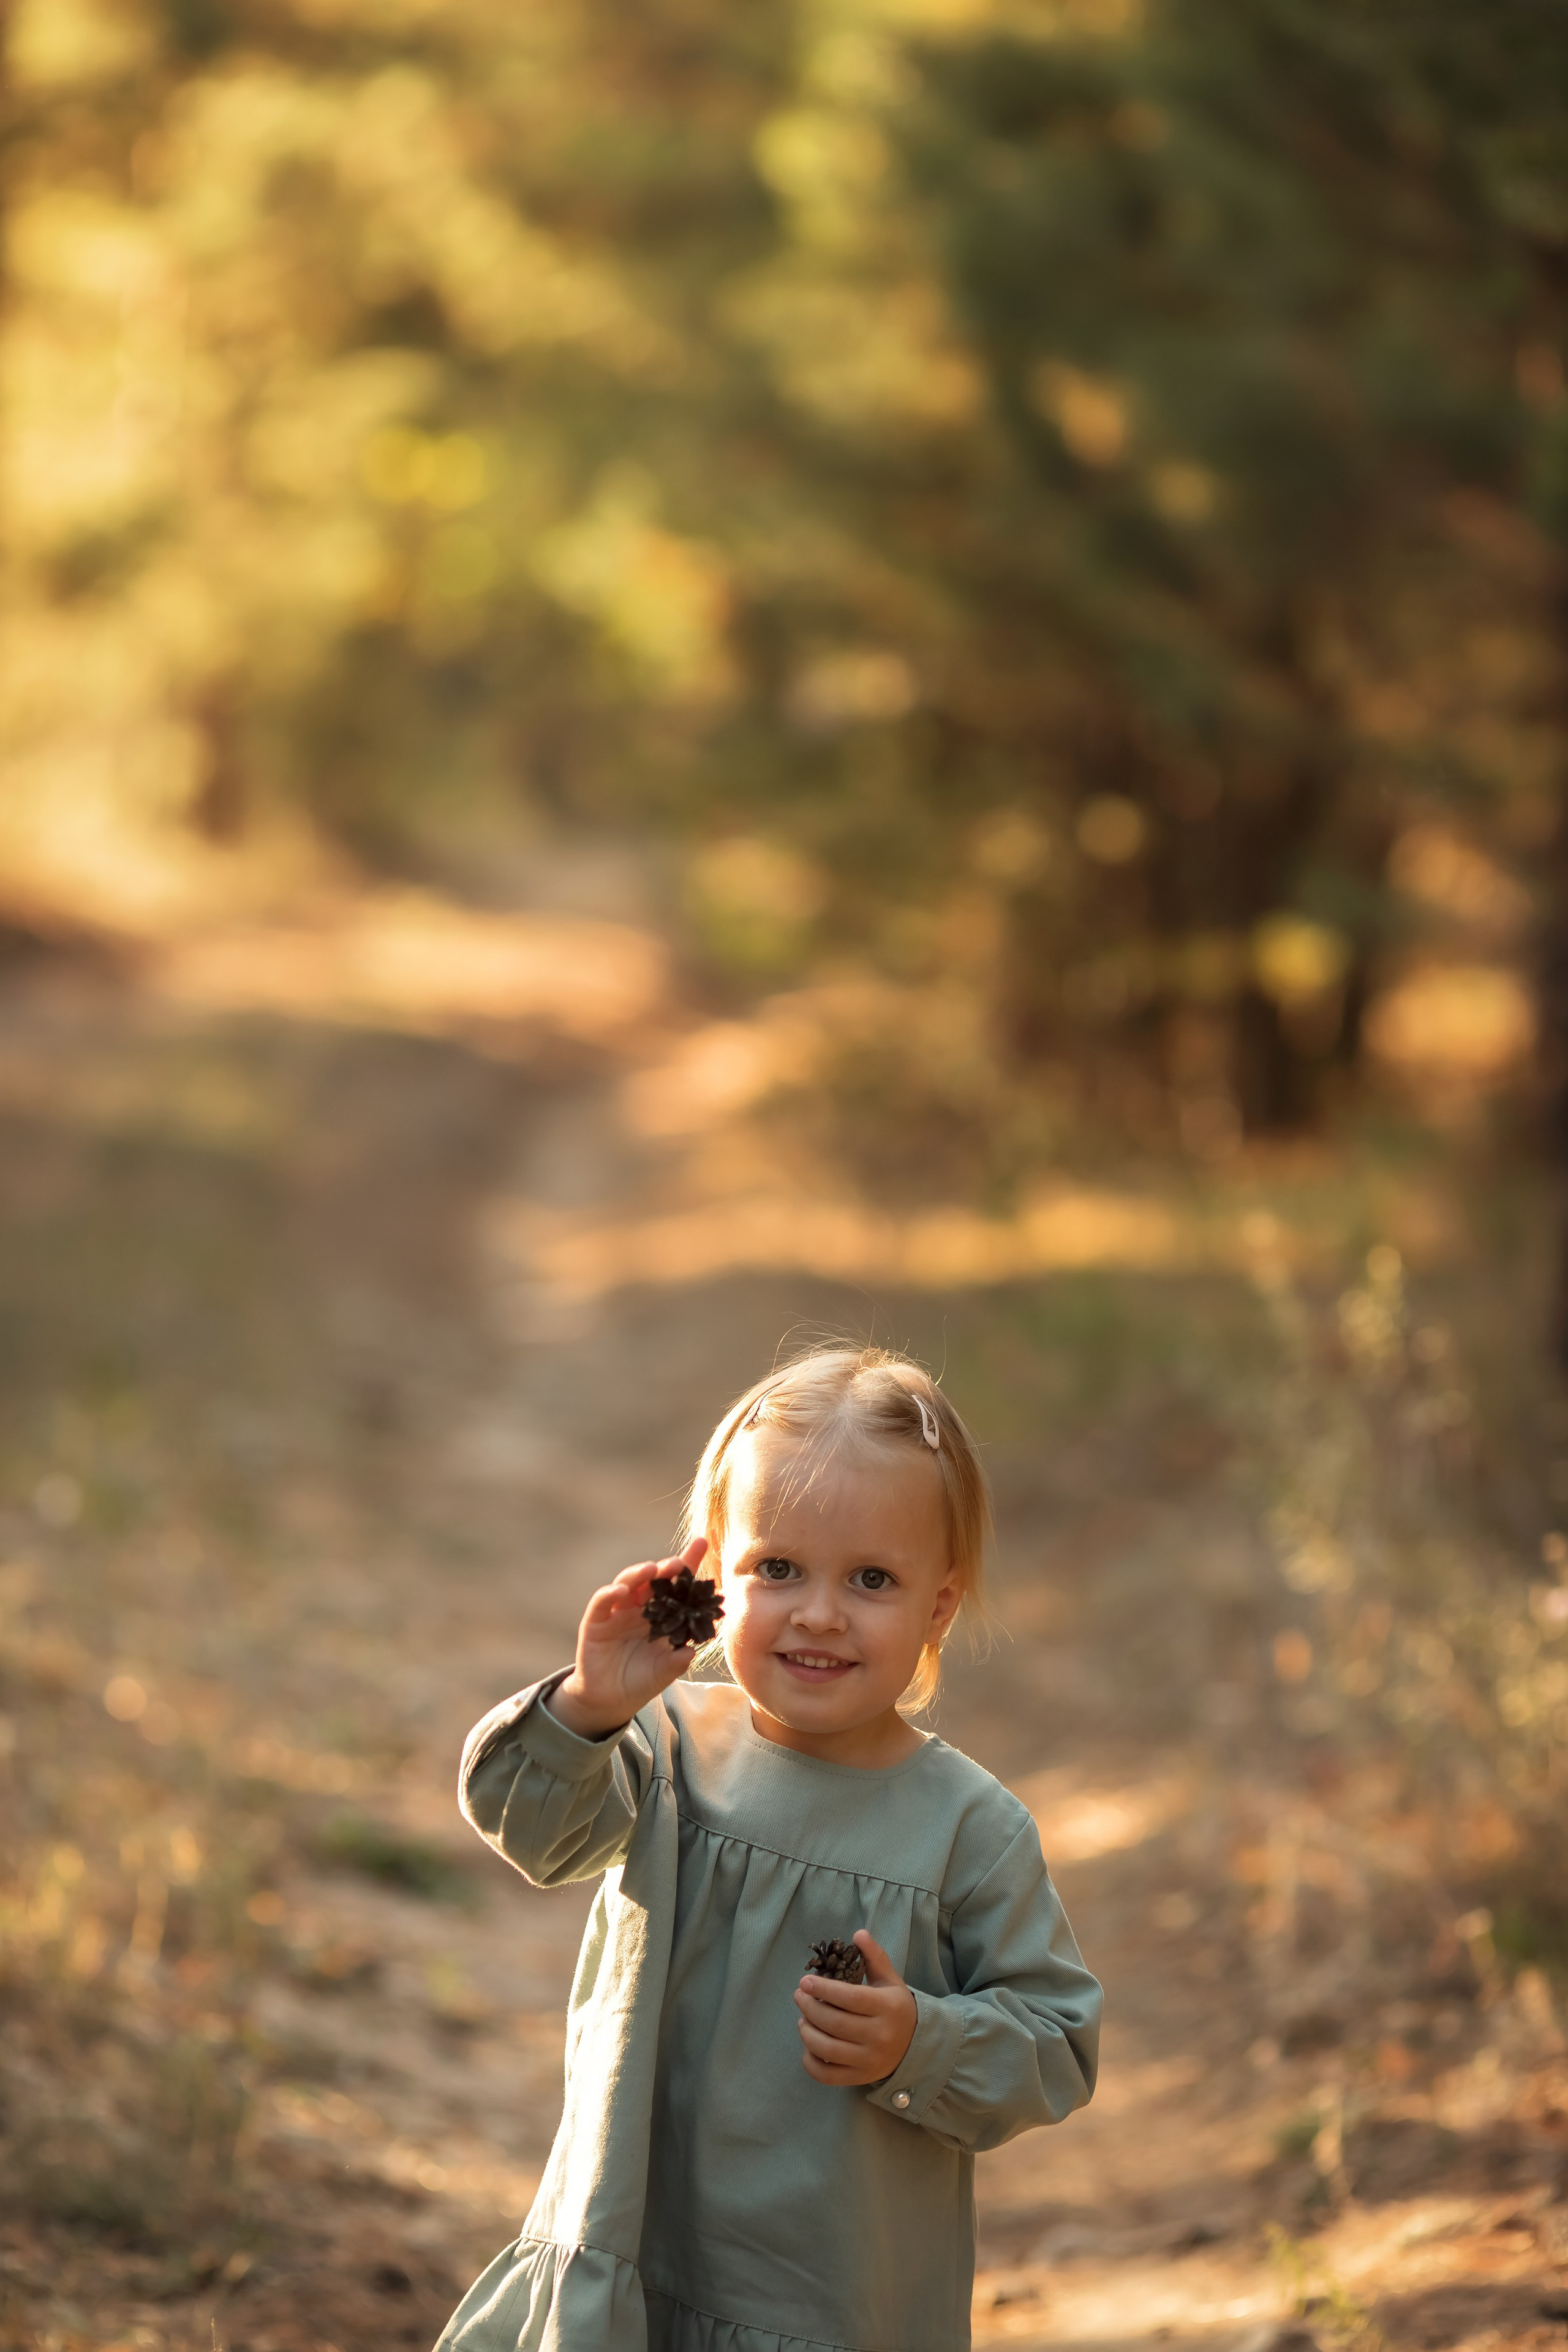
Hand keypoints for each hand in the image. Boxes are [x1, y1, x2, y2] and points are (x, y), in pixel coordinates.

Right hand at [548, 1538, 710, 1739]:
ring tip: (652, 1568)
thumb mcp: (663, 1672)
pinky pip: (602, 1602)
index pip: (676, 1584)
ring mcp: (617, 1611)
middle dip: (666, 1567)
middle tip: (679, 1562)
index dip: (688, 1564)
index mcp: (660, 1613)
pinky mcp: (596, 1621)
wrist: (610, 1700)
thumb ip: (676, 1661)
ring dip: (639, 1573)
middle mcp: (639, 1606)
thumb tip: (692, 1652)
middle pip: (653, 1578)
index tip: (702, 1543)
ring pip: (627, 1582)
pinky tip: (621, 1591)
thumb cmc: (641, 1680)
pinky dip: (610, 1594)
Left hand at [794, 1930, 916, 2088]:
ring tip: (802, 2019)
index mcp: (887, 2007)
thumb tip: (858, 1933)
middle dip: (809, 2007)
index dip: (824, 1989)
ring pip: (828, 2049)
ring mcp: (869, 2060)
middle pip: (834, 2023)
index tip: (805, 1981)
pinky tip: (807, 2046)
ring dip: (807, 2032)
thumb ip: (874, 1956)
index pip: (850, 1998)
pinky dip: (810, 2062)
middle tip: (799, 1996)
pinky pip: (827, 2075)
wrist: (914, 2046)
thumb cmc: (895, 2007)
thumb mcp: (889, 1980)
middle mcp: (879, 2036)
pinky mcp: (860, 2077)